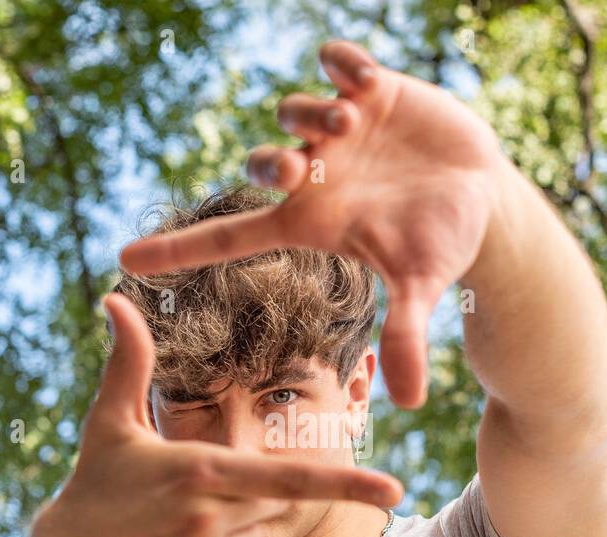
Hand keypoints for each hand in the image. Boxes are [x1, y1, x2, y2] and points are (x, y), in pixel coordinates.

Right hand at [22, 293, 403, 536]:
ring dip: (236, 534)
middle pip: (276, 503)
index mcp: (201, 468)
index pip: (289, 475)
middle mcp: (209, 517)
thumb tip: (116, 300)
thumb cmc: (94, 483)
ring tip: (177, 530)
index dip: (346, 483)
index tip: (395, 490)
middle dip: (250, 498)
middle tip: (190, 499)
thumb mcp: (110, 422)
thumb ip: (131, 363)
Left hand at [118, 39, 504, 408]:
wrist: (482, 195)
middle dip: (272, 160)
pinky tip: (364, 77)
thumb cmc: (442, 243)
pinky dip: (342, 62)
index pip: (230, 237)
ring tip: (350, 120)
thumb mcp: (420, 285)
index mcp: (309, 221)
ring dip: (312, 114)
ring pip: (295, 113)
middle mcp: (315, 174)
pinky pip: (338, 62)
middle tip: (302, 165)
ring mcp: (340, 130)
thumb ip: (407, 335)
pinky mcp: (373, 91)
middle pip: (262, 164)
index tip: (124, 259)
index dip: (179, 249)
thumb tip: (409, 404)